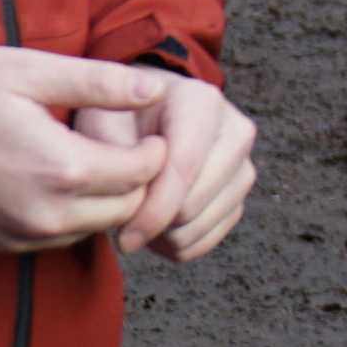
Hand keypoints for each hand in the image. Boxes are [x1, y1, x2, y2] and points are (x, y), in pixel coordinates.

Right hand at [0, 48, 169, 254]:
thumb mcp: (30, 72)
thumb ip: (98, 83)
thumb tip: (154, 90)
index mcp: (62, 168)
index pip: (142, 173)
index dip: (155, 152)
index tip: (150, 133)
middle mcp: (47, 214)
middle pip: (125, 209)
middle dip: (137, 181)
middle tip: (130, 149)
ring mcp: (20, 236)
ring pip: (93, 229)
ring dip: (105, 203)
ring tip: (96, 164)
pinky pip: (56, 241)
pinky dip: (72, 218)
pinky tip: (60, 185)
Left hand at [69, 72, 260, 260]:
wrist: (144, 117)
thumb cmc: (120, 118)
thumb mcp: (102, 123)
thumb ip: (116, 159)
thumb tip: (140, 198)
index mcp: (203, 103)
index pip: (183, 168)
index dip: (153, 211)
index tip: (123, 237)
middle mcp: (235, 131)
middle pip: (195, 204)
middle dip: (155, 223)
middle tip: (124, 218)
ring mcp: (243, 163)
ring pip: (203, 225)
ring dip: (165, 236)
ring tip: (139, 218)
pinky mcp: (239, 192)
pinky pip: (210, 238)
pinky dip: (180, 243)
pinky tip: (158, 225)